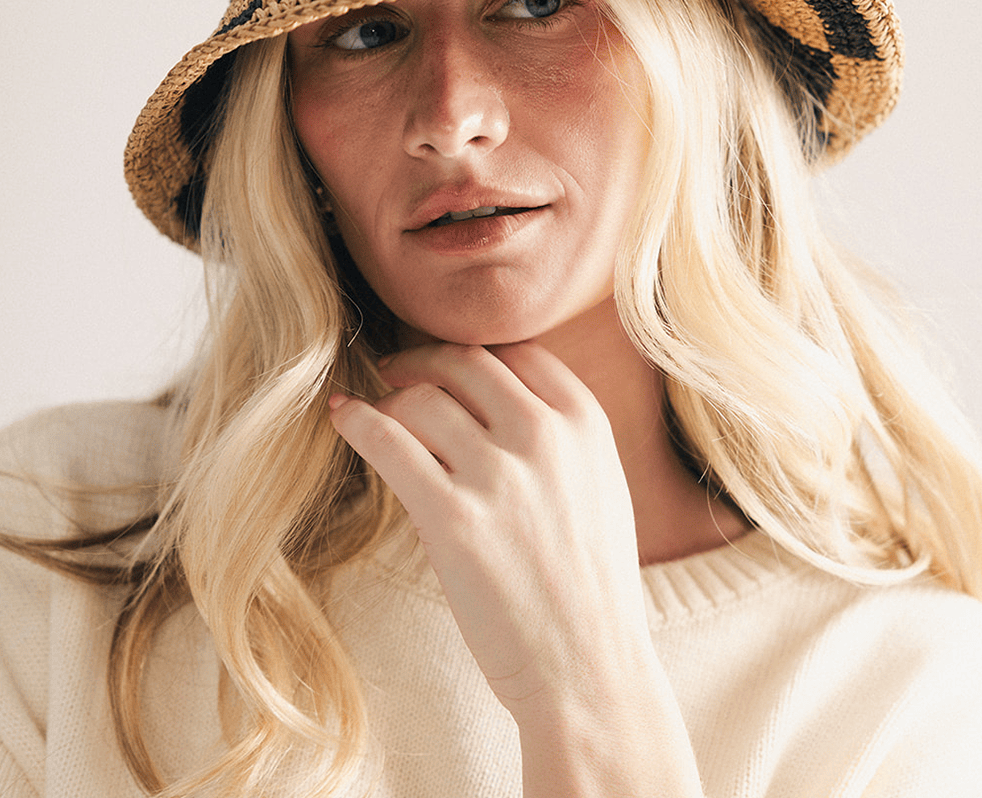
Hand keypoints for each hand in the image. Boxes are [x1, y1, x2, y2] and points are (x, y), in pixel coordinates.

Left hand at [328, 340, 650, 716]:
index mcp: (585, 423)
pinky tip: (342, 417)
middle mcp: (544, 435)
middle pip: (464, 363)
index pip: (518, 352)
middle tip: (394, 369)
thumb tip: (493, 399)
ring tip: (372, 412)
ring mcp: (497, 473)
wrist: (589, 668)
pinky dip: (357, 420)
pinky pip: (388, 441)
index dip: (474, 355)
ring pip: (421, 398)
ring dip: (390, 398)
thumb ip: (558, 436)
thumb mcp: (598, 487)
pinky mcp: (452, 517)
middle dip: (422, 360)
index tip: (446, 363)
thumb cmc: (590, 586)